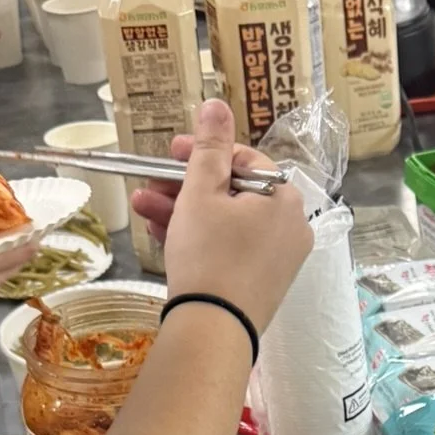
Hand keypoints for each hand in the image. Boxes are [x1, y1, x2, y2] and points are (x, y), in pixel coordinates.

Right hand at [131, 100, 310, 333]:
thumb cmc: (208, 255)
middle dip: (184, 187)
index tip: (171, 154)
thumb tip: (217, 104)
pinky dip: (202, 239)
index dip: (204, 154)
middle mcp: (292, 226)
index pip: (244, 160)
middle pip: (233, 193)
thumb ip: (209, 147)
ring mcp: (280, 257)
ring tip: (143, 209)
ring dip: (184, 213)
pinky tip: (163, 236)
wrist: (214, 330)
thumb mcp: (201, 193)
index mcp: (285, 197)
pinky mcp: (264, 282)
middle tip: (149, 186)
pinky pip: (231, 248)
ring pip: (227, 222)